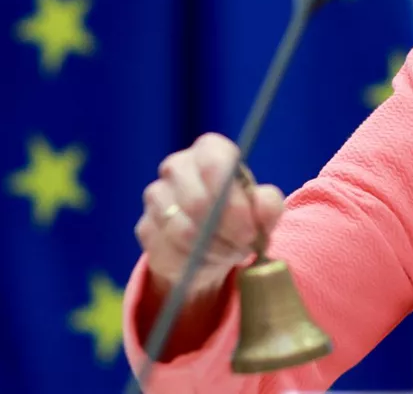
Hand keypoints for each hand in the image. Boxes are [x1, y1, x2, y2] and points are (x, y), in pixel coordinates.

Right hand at [136, 133, 284, 295]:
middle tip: (244, 246)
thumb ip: (268, 204)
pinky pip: (168, 251)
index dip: (234, 200)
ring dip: (213, 250)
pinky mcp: (144, 227)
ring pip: (183, 231)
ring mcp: (156, 195)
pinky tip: (205, 258)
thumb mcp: (263, 210)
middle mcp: (177, 166)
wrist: (210, 246)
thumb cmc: (241, 217)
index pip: (215, 163)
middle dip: (227, 232)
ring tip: (229, 252)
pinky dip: (192, 262)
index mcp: (210, 150)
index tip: (250, 228)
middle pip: (198, 201)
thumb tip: (262, 205)